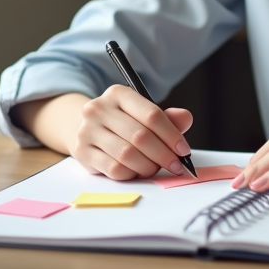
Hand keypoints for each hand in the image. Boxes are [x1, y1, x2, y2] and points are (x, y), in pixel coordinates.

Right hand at [70, 85, 193, 180]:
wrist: (88, 129)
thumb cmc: (123, 122)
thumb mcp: (144, 113)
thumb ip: (167, 117)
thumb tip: (186, 119)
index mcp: (118, 94)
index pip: (152, 115)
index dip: (172, 135)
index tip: (184, 150)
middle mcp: (99, 109)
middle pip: (140, 136)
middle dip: (164, 155)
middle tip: (176, 166)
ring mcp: (87, 130)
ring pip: (127, 155)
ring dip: (148, 166)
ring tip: (155, 168)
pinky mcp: (82, 152)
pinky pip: (114, 169)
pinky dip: (131, 174)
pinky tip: (137, 171)